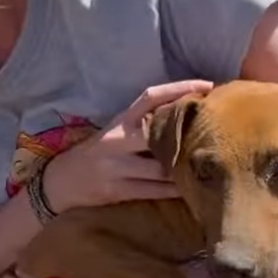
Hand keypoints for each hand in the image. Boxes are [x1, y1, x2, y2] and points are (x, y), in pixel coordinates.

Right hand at [43, 80, 212, 211]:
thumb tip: (184, 119)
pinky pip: (153, 191)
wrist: (59, 182)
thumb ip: (142, 125)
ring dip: (186, 166)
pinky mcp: (117, 191)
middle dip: (187, 133)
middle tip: (217, 130)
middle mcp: (116, 141)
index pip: (150, 97)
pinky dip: (174, 190)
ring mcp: (116, 167)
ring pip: (160, 167)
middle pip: (158, 133)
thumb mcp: (114, 132)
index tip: (207, 86)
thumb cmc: (95, 155)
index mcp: (118, 121)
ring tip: (212, 163)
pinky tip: (192, 189)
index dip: (178, 88)